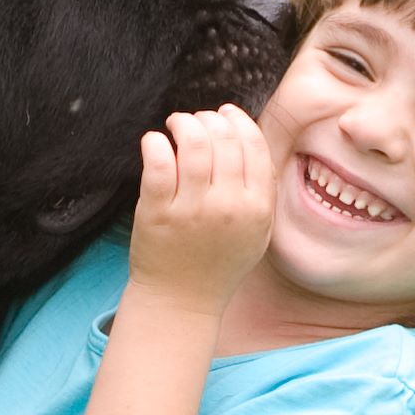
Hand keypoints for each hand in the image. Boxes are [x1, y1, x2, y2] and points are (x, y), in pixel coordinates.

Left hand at [125, 106, 276, 311]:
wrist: (181, 301)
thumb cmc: (218, 263)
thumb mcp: (256, 231)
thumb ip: (261, 190)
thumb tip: (249, 139)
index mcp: (257, 207)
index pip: (253, 146)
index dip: (239, 121)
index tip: (225, 114)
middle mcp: (228, 206)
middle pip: (224, 139)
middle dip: (209, 119)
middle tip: (195, 121)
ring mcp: (192, 209)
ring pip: (194, 144)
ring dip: (183, 123)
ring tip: (176, 124)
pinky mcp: (157, 213)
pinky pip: (159, 162)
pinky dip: (156, 142)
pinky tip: (154, 141)